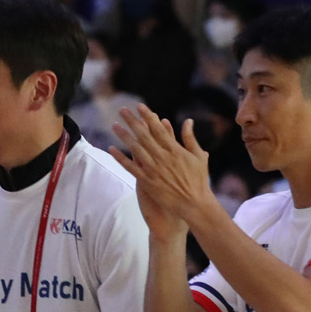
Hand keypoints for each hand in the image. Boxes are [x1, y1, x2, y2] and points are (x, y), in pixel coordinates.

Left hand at [112, 105, 216, 229]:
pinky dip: (120, 158)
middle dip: (133, 121)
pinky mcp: (147, 182)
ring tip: (114, 125)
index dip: (148, 117)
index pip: (159, 129)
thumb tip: (188, 120)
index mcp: (175, 150)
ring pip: (135, 149)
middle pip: (144, 136)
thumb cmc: (199, 180)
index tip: (140, 106)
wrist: (194, 205)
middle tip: (122, 110)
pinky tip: (111, 148)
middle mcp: (163, 158)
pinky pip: (130, 168)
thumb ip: (190, 138)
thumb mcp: (199, 156)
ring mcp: (154, 170)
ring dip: (124, 136)